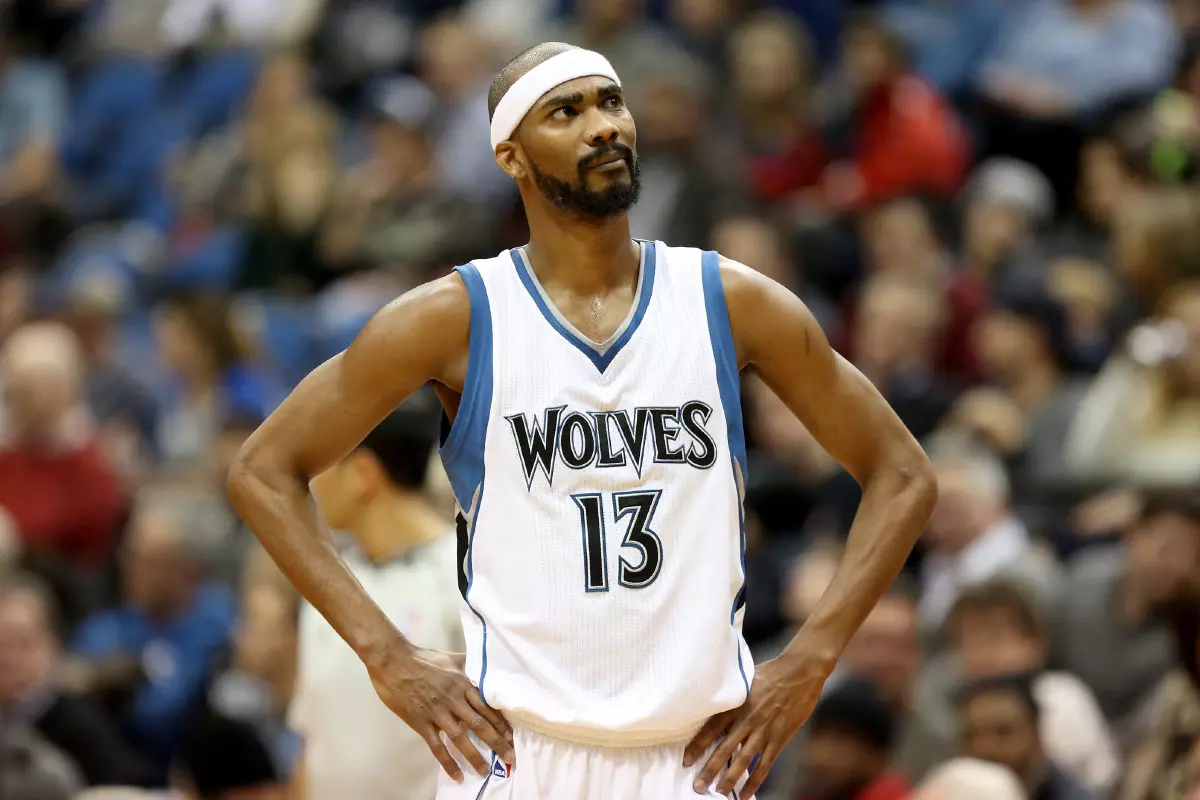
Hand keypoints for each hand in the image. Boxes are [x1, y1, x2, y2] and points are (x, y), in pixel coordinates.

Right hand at [367, 643, 514, 781]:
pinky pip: (437, 745)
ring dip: (474, 756)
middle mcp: (454, 699)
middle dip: (497, 742)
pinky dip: (447, 761)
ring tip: (485, 771)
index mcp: (463, 684)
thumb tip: (486, 664)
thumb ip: (470, 664)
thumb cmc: (423, 658)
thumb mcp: (452, 657)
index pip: (487, 706)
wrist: (394, 661)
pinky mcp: (421, 722)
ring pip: (461, 737)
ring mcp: (438, 712)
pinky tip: (456, 774)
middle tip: (510, 757)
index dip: (500, 723)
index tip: (512, 736)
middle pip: (480, 724)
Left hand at [684, 652, 830, 796]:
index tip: (686, 759)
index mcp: (736, 704)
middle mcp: (747, 719)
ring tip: (719, 792)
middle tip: (698, 785)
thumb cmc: (771, 672)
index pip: (711, 729)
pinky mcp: (779, 739)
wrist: (800, 672)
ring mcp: (763, 731)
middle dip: (709, 769)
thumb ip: (732, 696)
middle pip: (724, 749)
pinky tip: (746, 793)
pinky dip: (755, 781)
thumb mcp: (745, 680)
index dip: (698, 746)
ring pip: (742, 760)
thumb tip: (715, 704)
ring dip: (729, 778)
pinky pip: (764, 764)